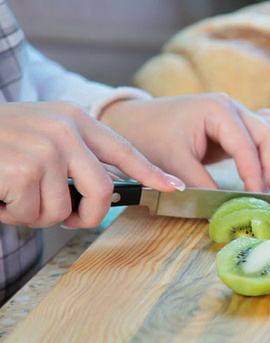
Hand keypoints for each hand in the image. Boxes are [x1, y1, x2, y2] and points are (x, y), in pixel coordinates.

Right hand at [0, 102, 184, 227]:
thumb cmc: (0, 142)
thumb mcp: (43, 135)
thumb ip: (75, 157)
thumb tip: (104, 194)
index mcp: (74, 120)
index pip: (123, 148)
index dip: (150, 171)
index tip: (174, 186)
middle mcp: (64, 129)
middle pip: (101, 190)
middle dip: (88, 215)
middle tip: (70, 219)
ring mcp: (45, 148)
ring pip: (62, 209)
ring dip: (37, 214)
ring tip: (15, 194)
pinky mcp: (23, 168)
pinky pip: (34, 213)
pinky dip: (14, 214)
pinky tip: (0, 194)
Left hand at [99, 93, 269, 191]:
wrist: (134, 121)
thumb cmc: (150, 137)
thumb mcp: (172, 163)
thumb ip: (201, 184)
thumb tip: (225, 208)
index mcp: (217, 111)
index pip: (247, 145)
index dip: (255, 174)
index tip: (256, 197)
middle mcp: (233, 106)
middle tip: (267, 193)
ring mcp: (238, 112)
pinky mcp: (239, 122)